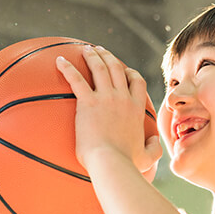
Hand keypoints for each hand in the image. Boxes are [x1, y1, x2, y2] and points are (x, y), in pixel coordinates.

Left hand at [56, 45, 160, 175]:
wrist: (111, 164)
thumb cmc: (127, 164)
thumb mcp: (147, 158)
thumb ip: (154, 148)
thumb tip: (155, 141)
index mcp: (136, 108)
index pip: (137, 82)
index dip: (130, 72)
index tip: (123, 69)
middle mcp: (123, 98)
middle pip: (117, 68)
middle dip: (108, 56)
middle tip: (100, 50)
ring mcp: (106, 98)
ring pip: (100, 68)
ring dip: (92, 55)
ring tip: (85, 49)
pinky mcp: (88, 103)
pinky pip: (76, 79)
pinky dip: (67, 68)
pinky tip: (59, 60)